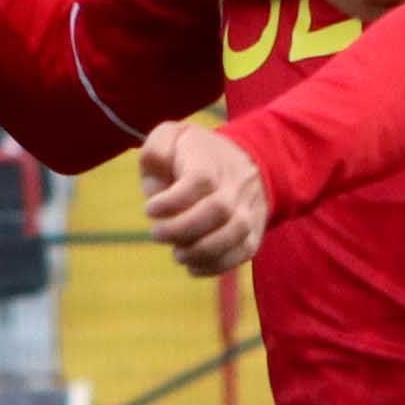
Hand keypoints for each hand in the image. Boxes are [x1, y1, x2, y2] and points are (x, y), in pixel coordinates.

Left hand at [140, 120, 270, 278]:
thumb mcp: (171, 138)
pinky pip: (241, 253)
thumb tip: (155, 187)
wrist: (246, 159)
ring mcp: (248, 210)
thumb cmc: (196, 154)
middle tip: (157, 233)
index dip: (173, 200)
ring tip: (177, 254)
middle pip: (218, 210)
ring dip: (200, 251)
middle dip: (182, 228)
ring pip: (234, 235)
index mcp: (211, 161)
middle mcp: (235, 186)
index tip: (150, 208)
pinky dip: (216, 266)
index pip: (199, 180)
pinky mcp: (254, 232)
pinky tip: (192, 265)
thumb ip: (155, 152)